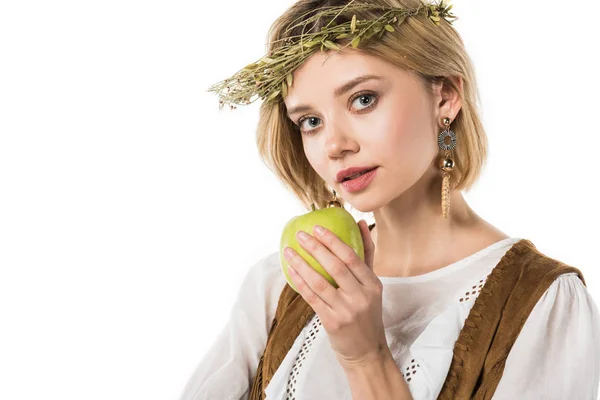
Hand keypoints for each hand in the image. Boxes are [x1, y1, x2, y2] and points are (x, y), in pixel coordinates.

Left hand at [282, 219, 388, 368]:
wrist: (366, 351)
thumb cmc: (367, 313)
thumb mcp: (371, 286)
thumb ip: (366, 256)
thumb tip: (359, 223)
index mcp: (373, 285)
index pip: (352, 257)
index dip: (333, 241)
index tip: (318, 228)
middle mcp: (361, 297)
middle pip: (336, 267)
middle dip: (316, 248)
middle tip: (301, 235)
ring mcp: (347, 311)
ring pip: (320, 282)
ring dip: (302, 264)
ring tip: (289, 251)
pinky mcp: (332, 322)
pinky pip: (312, 298)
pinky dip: (300, 283)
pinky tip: (291, 271)